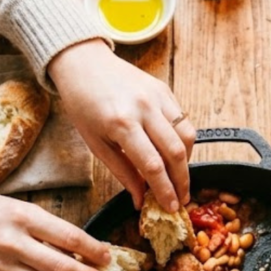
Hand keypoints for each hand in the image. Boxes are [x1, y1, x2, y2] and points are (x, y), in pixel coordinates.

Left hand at [48, 40, 196, 212]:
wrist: (84, 63)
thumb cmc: (84, 105)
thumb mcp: (96, 143)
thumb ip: (122, 172)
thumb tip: (140, 199)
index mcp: (121, 124)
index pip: (152, 165)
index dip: (165, 190)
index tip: (170, 207)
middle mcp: (143, 109)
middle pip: (175, 153)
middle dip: (182, 182)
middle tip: (181, 199)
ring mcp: (157, 97)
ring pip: (187, 136)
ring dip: (187, 162)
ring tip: (179, 178)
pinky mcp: (164, 90)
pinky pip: (184, 120)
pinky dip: (184, 141)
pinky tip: (175, 154)